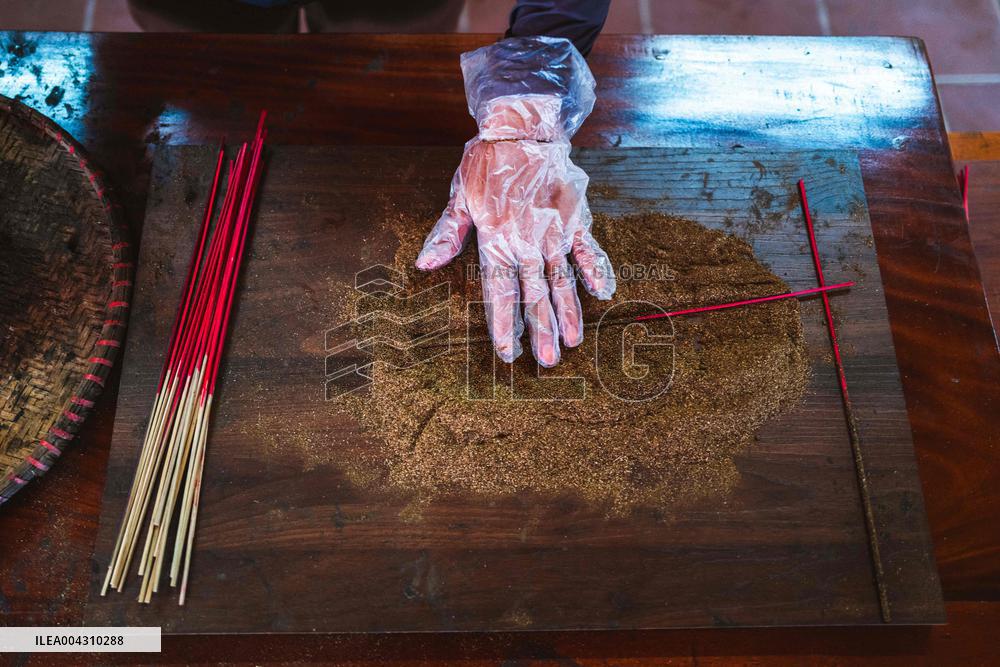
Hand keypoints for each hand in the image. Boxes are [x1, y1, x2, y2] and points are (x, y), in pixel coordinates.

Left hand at [415, 95, 614, 366]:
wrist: (523, 127)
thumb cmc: (486, 163)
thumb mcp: (460, 197)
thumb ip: (447, 234)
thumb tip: (424, 264)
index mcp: (496, 241)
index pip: (500, 292)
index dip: (504, 324)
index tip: (508, 352)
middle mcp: (526, 243)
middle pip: (534, 295)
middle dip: (541, 330)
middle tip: (548, 362)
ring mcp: (554, 232)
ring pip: (561, 280)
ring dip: (568, 312)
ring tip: (572, 342)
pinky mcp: (575, 218)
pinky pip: (588, 249)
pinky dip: (596, 269)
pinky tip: (604, 293)